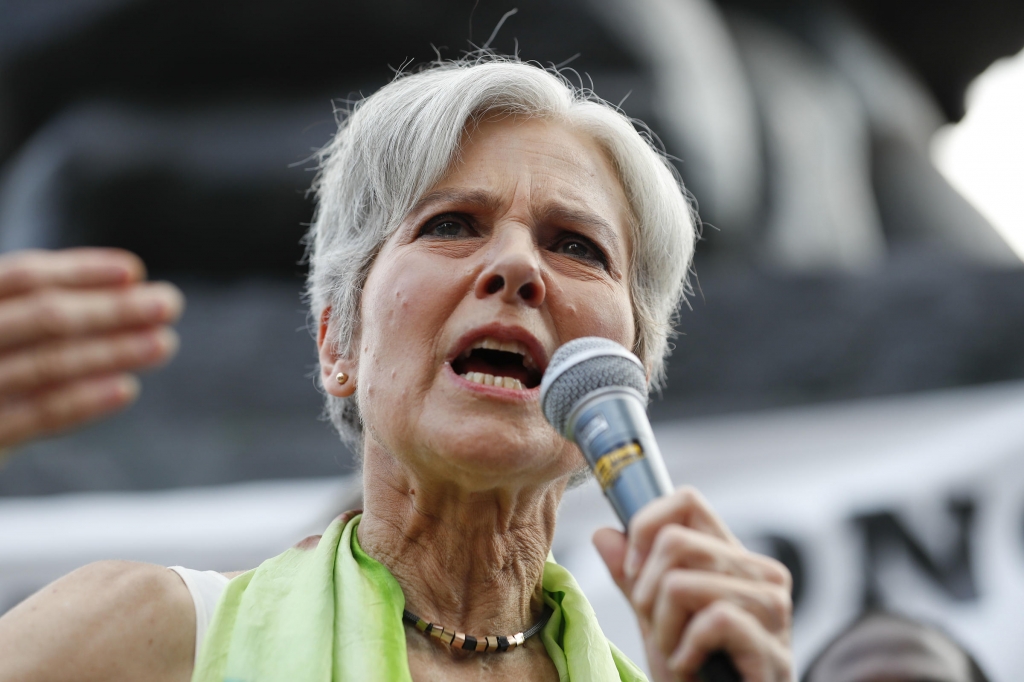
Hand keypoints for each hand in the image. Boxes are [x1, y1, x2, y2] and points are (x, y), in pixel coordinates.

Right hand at [0, 248, 182, 455]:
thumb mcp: (0, 335)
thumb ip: (29, 316)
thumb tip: (122, 293)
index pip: (22, 276)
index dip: (81, 270)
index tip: (133, 271)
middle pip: (45, 317)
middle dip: (112, 308)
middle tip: (169, 303)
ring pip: (49, 363)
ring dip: (114, 350)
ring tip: (163, 343)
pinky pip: (38, 416)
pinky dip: (85, 400)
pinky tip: (126, 388)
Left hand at [593, 486, 792, 681]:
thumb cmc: (697, 673)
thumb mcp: (655, 619)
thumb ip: (634, 578)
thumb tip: (605, 533)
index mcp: (733, 558)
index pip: (687, 502)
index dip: (646, 527)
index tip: (633, 573)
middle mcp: (761, 573)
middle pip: (673, 541)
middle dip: (646, 594)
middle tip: (660, 631)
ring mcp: (772, 607)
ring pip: (681, 583)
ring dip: (663, 630)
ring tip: (679, 655)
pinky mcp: (773, 645)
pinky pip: (711, 621)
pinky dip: (686, 653)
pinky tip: (693, 669)